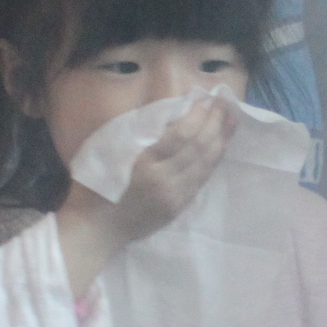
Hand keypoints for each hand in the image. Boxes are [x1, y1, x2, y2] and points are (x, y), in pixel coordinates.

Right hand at [56, 95, 238, 292]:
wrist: (96, 229)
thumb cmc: (94, 184)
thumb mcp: (108, 149)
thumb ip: (139, 130)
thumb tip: (171, 111)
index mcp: (144, 163)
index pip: (182, 135)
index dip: (198, 115)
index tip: (206, 98)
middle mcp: (165, 180)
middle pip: (200, 147)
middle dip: (215, 121)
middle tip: (225, 102)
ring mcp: (175, 196)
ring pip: (207, 163)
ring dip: (222, 138)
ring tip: (232, 118)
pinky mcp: (179, 206)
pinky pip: (203, 178)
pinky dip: (214, 159)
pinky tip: (221, 144)